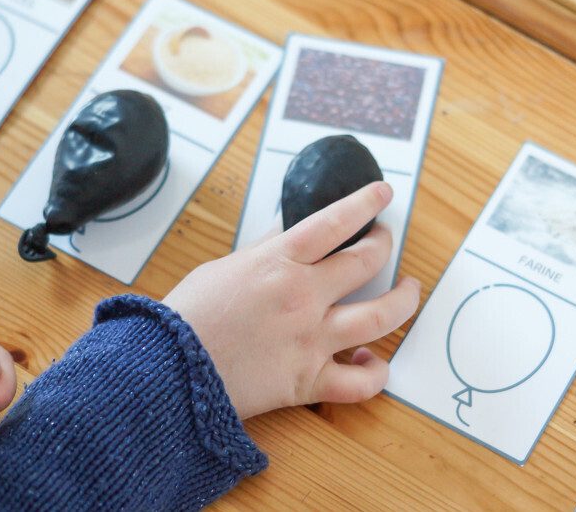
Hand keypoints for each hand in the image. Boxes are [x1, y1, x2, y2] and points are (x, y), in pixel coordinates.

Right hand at [164, 181, 419, 419]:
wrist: (166, 372)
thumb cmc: (186, 319)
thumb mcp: (225, 268)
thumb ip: (266, 249)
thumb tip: (292, 227)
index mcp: (279, 263)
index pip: (335, 221)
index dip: (365, 203)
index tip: (383, 194)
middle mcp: (303, 297)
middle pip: (366, 261)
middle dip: (384, 244)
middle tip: (385, 240)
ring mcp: (311, 340)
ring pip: (381, 316)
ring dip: (404, 301)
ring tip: (409, 292)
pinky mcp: (309, 381)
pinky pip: (360, 382)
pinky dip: (375, 372)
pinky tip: (375, 361)